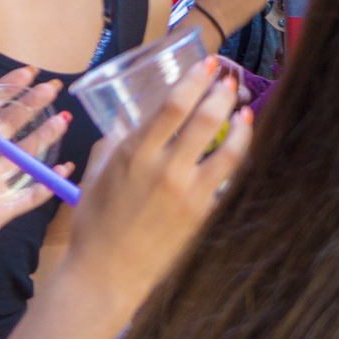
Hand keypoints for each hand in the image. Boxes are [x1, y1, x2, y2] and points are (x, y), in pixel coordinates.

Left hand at [0, 68, 71, 273]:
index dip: (9, 88)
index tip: (29, 72)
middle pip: (13, 126)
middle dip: (32, 106)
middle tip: (53, 89)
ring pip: (27, 154)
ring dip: (45, 137)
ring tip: (63, 120)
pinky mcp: (5, 207)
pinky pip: (33, 192)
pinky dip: (50, 182)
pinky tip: (64, 168)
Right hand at [62, 57, 249, 315]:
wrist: (106, 274)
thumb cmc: (94, 225)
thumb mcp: (95, 177)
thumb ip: (112, 145)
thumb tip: (125, 123)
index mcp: (134, 155)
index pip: (172, 106)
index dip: (193, 80)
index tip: (205, 64)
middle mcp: (164, 170)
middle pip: (205, 119)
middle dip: (221, 93)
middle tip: (228, 80)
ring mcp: (188, 194)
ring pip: (228, 150)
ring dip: (239, 125)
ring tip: (243, 111)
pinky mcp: (202, 216)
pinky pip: (228, 182)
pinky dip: (239, 160)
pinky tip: (242, 149)